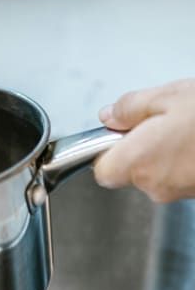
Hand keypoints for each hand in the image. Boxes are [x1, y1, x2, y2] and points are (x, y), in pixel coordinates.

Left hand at [94, 78, 194, 202]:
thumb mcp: (167, 96)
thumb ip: (129, 108)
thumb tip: (110, 116)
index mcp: (140, 161)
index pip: (102, 171)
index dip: (106, 152)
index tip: (117, 135)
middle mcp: (158, 185)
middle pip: (132, 173)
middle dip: (140, 148)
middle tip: (159, 121)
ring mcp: (182, 192)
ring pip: (160, 175)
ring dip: (166, 153)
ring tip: (187, 127)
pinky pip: (183, 177)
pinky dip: (187, 160)